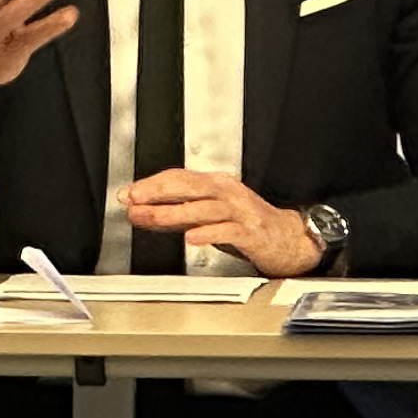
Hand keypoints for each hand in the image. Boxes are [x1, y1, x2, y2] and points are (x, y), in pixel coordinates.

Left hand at [119, 167, 319, 278]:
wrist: (289, 239)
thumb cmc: (248, 225)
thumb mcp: (210, 216)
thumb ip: (178, 213)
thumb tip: (142, 212)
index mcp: (216, 185)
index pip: (179, 178)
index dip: (151, 184)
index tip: (128, 194)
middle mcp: (227, 193)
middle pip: (188, 186)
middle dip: (158, 192)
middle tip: (135, 199)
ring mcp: (240, 211)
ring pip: (203, 208)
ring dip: (174, 213)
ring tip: (152, 218)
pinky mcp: (251, 232)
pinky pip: (227, 230)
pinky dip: (208, 233)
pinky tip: (192, 238)